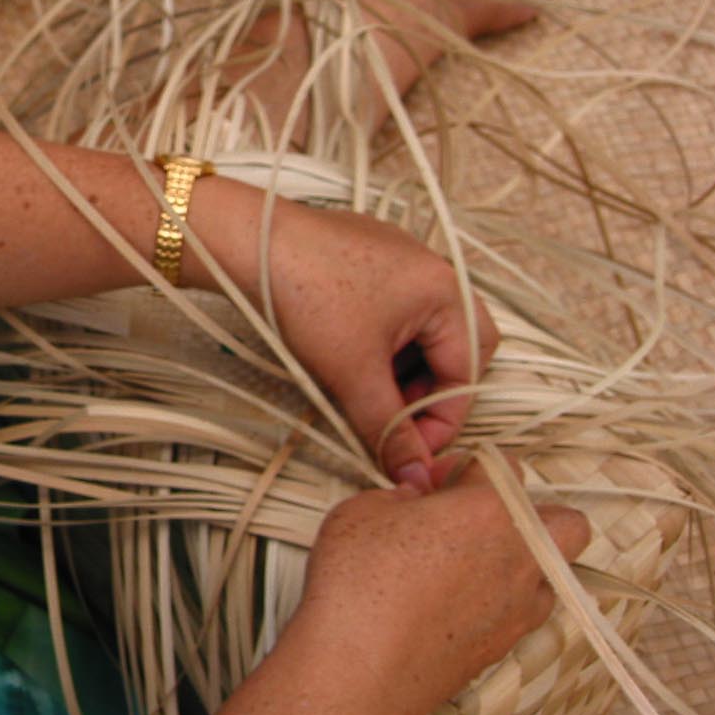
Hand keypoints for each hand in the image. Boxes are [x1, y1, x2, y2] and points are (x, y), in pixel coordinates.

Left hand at [255, 199, 498, 485]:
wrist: (248, 242)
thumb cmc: (306, 295)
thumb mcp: (352, 372)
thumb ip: (387, 427)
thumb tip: (413, 473)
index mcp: (445, 291)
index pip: (467, 371)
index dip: (442, 421)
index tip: (412, 452)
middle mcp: (432, 267)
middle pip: (455, 347)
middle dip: (429, 391)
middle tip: (395, 418)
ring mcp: (399, 256)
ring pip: (422, 329)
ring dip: (402, 369)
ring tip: (364, 392)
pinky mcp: (367, 253)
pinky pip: (393, 307)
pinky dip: (381, 342)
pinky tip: (346, 358)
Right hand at [294, 456, 590, 714]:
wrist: (357, 671)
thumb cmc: (355, 583)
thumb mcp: (361, 511)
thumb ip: (398, 497)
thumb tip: (414, 502)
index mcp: (490, 512)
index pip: (506, 467)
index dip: (466, 469)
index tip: (433, 484)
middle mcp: (520, 559)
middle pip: (567, 523)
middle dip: (531, 514)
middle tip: (474, 520)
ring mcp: (519, 609)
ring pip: (551, 574)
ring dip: (522, 561)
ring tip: (466, 565)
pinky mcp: (504, 648)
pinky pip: (523, 613)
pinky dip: (501, 602)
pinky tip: (453, 604)